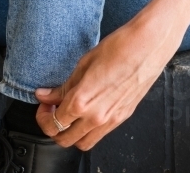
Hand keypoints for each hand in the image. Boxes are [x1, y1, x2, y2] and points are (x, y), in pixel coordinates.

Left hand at [34, 12, 182, 149]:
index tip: (43, 104)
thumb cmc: (118, 48)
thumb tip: (46, 96)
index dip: (43, 115)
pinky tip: (87, 111)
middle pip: (65, 139)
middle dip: (53, 128)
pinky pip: (100, 134)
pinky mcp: (122, 118)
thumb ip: (63, 86)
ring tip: (68, 113)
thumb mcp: (83, 63)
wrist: (147, 46)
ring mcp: (111, 120)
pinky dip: (88, 129)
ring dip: (71, 133)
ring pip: (83, 143)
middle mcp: (96, 116)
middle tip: (51, 110)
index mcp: (82, 101)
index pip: (54, 123)